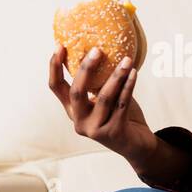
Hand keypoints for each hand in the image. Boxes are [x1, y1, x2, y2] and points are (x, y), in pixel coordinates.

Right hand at [48, 44, 158, 164]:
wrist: (136, 145)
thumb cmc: (119, 116)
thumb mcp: (103, 98)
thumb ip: (98, 82)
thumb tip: (99, 49)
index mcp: (73, 110)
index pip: (56, 87)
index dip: (55, 67)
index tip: (59, 46)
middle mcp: (80, 121)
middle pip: (76, 92)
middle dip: (86, 68)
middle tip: (97, 50)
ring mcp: (95, 129)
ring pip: (104, 97)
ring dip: (117, 76)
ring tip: (127, 60)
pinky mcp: (114, 133)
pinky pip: (122, 104)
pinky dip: (129, 86)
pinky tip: (134, 73)